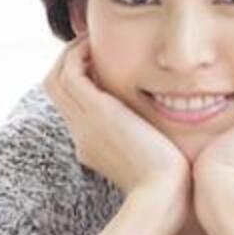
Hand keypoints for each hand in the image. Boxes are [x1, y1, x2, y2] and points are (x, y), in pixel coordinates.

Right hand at [42, 34, 190, 208]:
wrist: (165, 195)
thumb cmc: (174, 182)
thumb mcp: (160, 157)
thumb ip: (157, 140)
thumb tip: (176, 128)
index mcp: (94, 146)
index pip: (75, 108)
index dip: (83, 82)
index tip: (101, 64)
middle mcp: (82, 134)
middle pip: (57, 90)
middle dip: (71, 63)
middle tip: (90, 44)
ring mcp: (84, 123)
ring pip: (57, 79)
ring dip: (72, 54)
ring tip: (91, 39)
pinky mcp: (94, 111)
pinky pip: (70, 71)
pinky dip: (78, 53)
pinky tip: (97, 44)